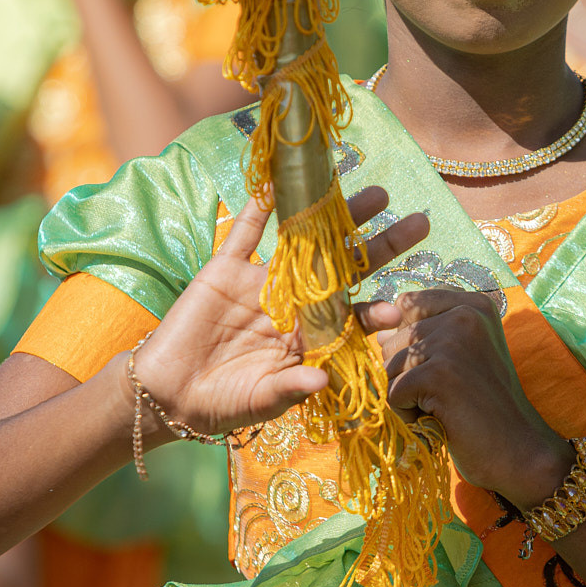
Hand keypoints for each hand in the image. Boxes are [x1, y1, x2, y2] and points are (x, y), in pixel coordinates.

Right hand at [133, 188, 428, 441]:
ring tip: (375, 194)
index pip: (350, 320)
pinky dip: (259, 209)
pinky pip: (244, 234)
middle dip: (379, 247)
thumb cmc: (220, 406)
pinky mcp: (223, 271)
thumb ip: (290, 389)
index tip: (397, 307)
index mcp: (307, 340)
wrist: (166, 394)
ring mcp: (259, 284)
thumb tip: (325, 379)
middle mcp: (292, 306)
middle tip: (419, 223)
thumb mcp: (258, 403)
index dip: (373, 312)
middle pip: (344, 270)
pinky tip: (284, 180)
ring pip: (304, 244)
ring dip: (336, 217)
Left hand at [360, 289, 572, 507]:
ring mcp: (453, 342)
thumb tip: (379, 334)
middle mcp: (465, 314)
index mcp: (473, 304)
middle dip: (407, 374)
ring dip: (408, 396)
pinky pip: (393, 393)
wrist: (520, 451)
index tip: (445, 369)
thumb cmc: (485, 407)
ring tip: (446, 408)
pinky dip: (408, 416)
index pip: (407, 304)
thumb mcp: (462, 355)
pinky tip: (441, 422)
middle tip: (448, 395)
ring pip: (389, 366)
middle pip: (393, 338)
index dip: (411, 342)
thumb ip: (427, 333)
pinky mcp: (439, 374)